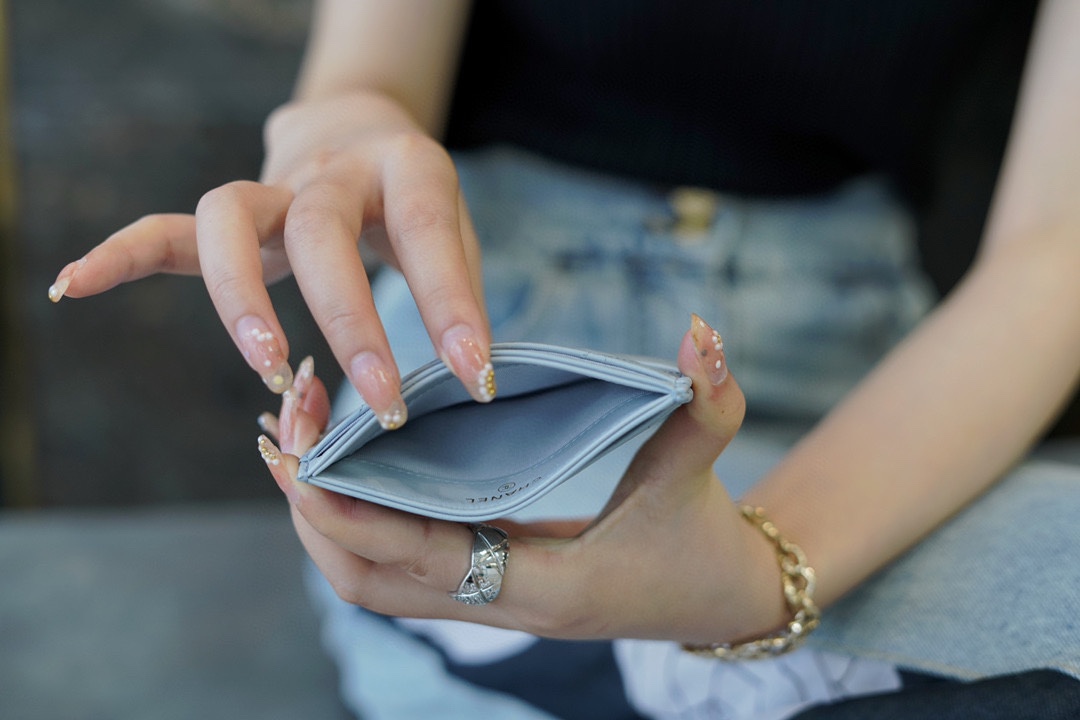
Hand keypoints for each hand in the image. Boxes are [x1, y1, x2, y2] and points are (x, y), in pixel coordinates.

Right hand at [47, 90, 491, 424]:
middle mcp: (332, 170)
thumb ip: (460, 298)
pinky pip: (168, 229)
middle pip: (321, 232)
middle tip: (381, 406)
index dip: (450, 307)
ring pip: (230, 219)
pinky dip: (123, 254)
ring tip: (267, 368)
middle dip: (350, 323)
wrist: (360, 132)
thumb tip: (470, 386)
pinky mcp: (233, 213)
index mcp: (406, 168)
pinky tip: (78, 285)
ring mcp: (273, 187)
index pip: (425, 234)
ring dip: (240, 298)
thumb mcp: (458, 235)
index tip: (472, 378)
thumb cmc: (415, 202)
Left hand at [259, 316, 788, 644]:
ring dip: (323, 521)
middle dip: (315, 516)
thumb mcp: (703, 463)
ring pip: (372, 581)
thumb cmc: (703, 537)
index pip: (425, 560)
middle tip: (283, 434)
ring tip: (295, 443)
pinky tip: (344, 463)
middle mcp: (501, 603)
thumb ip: (707, 399)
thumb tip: (700, 332)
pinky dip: (354, 521)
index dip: (357, 516)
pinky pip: (394, 562)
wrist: (715, 596)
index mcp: (545, 585)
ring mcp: (486, 600)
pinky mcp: (480, 580)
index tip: (304, 462)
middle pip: (370, 583)